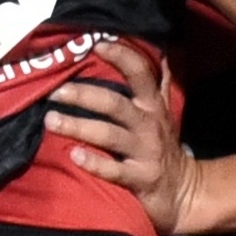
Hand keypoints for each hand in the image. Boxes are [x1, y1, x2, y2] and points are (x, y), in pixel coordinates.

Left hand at [45, 41, 199, 235]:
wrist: (185, 192)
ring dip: (78, 126)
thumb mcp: (166, 112)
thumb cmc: (164, 146)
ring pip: (109, 135)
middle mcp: (149, 125)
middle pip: (115, 104)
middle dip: (83, 95)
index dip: (121, 56)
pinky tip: (74, 155)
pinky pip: (115, 171)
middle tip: (54, 91)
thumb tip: (159, 53)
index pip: (140, 73)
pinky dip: (95, 163)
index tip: (97, 44)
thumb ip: (160, 83)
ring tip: (50, 121)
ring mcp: (144, 153)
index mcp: (153, 106)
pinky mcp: (140, 179)